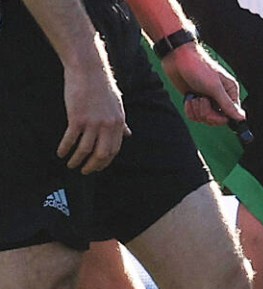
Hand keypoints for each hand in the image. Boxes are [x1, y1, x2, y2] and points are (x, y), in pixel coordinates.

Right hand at [59, 52, 129, 172]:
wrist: (88, 69)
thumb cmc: (102, 86)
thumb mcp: (118, 106)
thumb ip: (121, 123)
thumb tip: (128, 134)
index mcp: (118, 124)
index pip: (114, 150)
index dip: (105, 161)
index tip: (97, 166)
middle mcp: (107, 126)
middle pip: (101, 155)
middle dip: (92, 166)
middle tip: (85, 171)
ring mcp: (92, 123)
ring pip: (85, 150)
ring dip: (77, 160)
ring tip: (71, 164)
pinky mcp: (77, 118)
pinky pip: (71, 139)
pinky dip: (65, 148)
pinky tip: (61, 153)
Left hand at [163, 43, 244, 125]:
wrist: (177, 57)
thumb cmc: (198, 67)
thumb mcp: (215, 87)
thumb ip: (228, 105)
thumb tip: (242, 118)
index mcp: (230, 93)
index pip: (231, 116)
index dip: (220, 117)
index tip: (211, 109)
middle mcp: (220, 98)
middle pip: (217, 120)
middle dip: (206, 113)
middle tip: (201, 99)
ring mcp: (207, 100)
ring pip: (204, 119)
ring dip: (196, 110)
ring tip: (194, 96)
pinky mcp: (196, 101)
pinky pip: (194, 116)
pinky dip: (189, 109)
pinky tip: (188, 98)